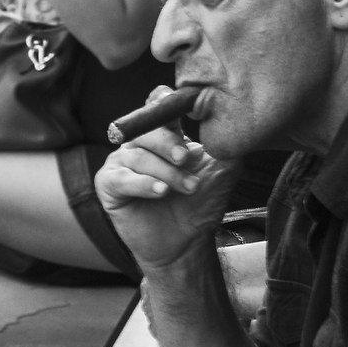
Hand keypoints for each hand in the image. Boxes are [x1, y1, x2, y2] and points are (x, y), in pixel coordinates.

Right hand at [95, 94, 240, 275]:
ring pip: (137, 156)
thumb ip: (227, 146)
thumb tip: (238, 123)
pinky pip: (121, 178)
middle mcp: (139, 144)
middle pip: (145, 128)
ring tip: (186, 188)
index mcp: (164, 134)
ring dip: (165, 172)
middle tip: (186, 159)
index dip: (164, 101)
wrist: (185, 245)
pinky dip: (143, 184)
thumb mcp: (222, 172)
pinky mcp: (109, 185)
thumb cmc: (199, 205)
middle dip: (168, 142)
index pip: (157, 105)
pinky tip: (160, 192)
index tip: (177, 104)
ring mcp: (121, 163)